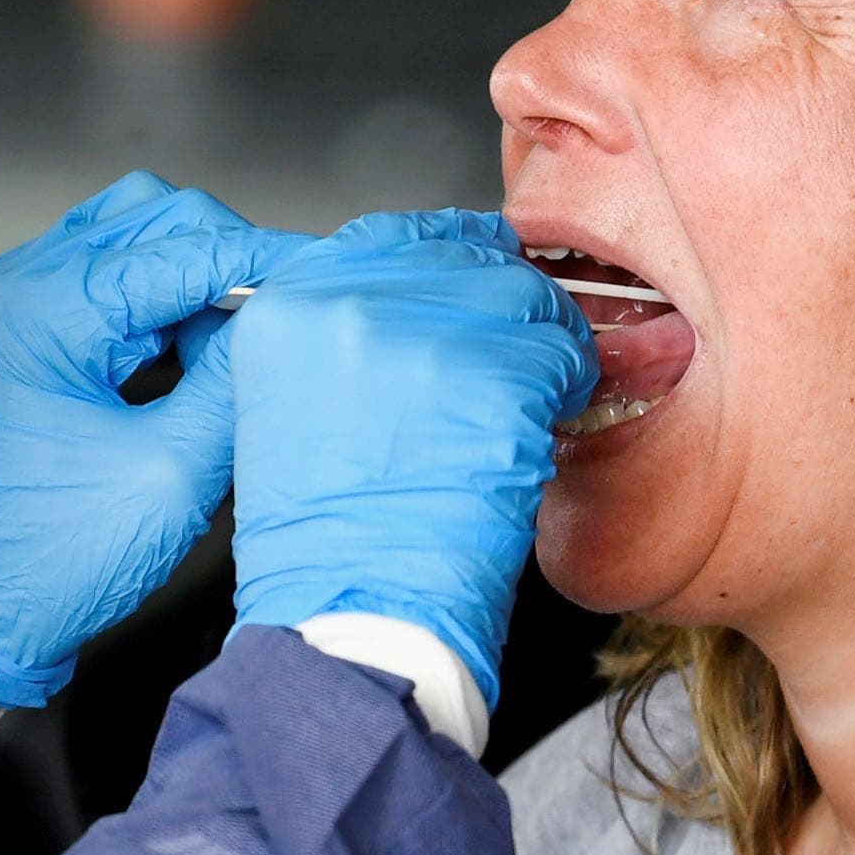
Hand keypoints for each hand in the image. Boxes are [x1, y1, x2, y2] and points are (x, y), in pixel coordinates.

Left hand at [0, 173, 303, 707]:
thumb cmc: (52, 556)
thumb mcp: (172, 474)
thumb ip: (233, 383)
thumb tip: (284, 320)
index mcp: (47, 309)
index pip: (185, 248)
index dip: (266, 259)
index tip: (325, 272)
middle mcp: (25, 286)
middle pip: (158, 214)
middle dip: (230, 256)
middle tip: (282, 313)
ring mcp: (23, 302)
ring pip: (138, 234)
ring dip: (198, 273)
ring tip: (235, 344)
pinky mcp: (34, 328)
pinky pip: (116, 276)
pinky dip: (167, 297)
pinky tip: (200, 352)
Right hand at [226, 209, 597, 708]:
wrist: (351, 618)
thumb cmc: (331, 542)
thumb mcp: (300, 410)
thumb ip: (350, 335)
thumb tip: (430, 298)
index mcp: (288, 309)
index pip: (391, 235)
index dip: (450, 256)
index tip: (479, 269)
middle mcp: (343, 304)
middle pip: (463, 258)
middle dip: (502, 305)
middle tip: (514, 358)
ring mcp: (418, 334)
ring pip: (521, 298)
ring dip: (540, 348)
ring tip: (523, 405)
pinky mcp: (488, 376)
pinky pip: (559, 352)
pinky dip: (567, 388)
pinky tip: (536, 431)